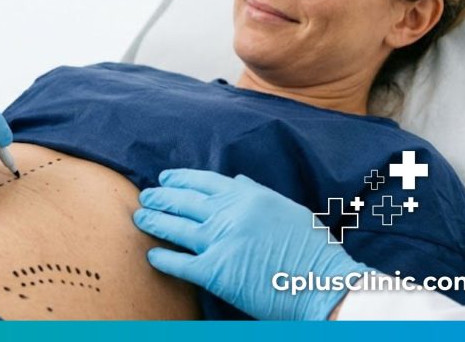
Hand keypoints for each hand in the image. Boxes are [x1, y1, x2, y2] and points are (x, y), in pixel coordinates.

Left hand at [133, 169, 368, 320]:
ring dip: (154, 220)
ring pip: (175, 227)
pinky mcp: (215, 272)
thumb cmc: (313, 250)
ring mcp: (220, 242)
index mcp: (249, 195)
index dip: (180, 178)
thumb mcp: (288, 209)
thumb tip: (237, 180)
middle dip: (160, 197)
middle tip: (145, 196)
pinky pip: (179, 263)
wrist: (324, 286)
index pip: (203, 181)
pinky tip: (152, 255)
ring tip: (140, 217)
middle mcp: (230, 214)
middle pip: (183, 200)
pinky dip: (162, 258)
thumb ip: (258, 193)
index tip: (166, 178)